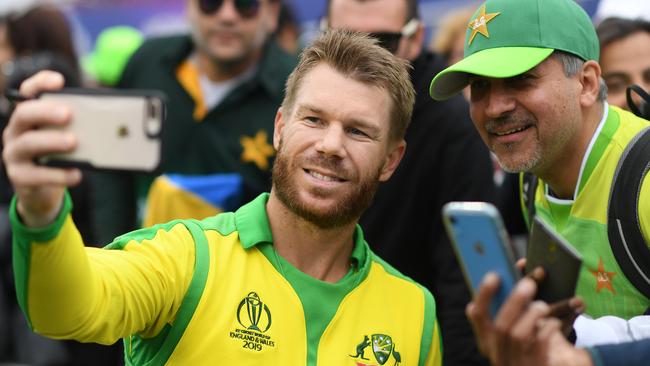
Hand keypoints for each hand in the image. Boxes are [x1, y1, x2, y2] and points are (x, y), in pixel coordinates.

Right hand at [2, 71, 80, 226]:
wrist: (44, 191)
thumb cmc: (58, 157)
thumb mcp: (66, 138)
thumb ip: (79, 126)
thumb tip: (111, 120)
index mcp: (29, 117)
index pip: (28, 93)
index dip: (39, 83)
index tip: (59, 81)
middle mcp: (16, 132)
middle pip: (24, 114)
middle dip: (46, 111)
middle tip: (68, 114)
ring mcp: (14, 154)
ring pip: (28, 143)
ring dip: (52, 141)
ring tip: (73, 142)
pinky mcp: (19, 177)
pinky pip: (37, 175)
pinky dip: (58, 175)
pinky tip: (76, 174)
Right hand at [466, 273, 592, 365]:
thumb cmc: (526, 346)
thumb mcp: (513, 330)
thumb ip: (511, 307)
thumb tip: (521, 265)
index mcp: (486, 340)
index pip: (478, 315)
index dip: (484, 295)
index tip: (494, 275)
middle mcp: (497, 353)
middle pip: (501, 325)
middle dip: (515, 302)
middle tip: (529, 283)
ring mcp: (515, 362)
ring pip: (519, 335)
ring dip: (532, 316)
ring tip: (542, 306)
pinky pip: (540, 346)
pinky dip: (547, 330)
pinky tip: (554, 323)